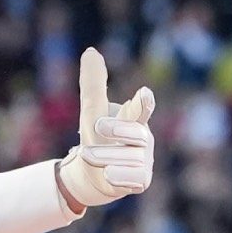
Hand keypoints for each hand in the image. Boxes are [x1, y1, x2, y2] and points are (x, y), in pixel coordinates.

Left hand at [56, 46, 154, 209]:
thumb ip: (94, 83)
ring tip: (86, 154)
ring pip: (128, 158)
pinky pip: (134, 178)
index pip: (141, 109)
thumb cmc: (96, 139)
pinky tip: (107, 174)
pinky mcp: (142, 181)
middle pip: (134, 134)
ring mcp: (145, 160)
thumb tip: (91, 51)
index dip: (143, 103)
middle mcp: (144, 140)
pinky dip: (119, 176)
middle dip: (116, 131)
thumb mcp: (91, 111)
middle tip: (97, 127)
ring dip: (104, 156)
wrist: (90, 176)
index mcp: (134, 120)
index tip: (143, 94)